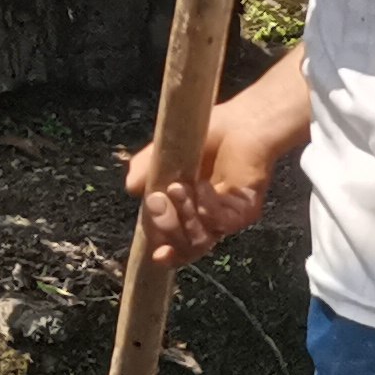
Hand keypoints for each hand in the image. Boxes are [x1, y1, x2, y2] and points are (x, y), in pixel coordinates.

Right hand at [124, 94, 280, 266]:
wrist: (241, 122)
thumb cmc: (206, 135)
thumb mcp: (165, 152)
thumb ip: (145, 169)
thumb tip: (131, 187)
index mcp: (183, 211)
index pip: (170, 242)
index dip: (161, 249)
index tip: (155, 252)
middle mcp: (205, 221)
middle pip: (182, 248)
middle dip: (166, 228)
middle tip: (159, 201)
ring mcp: (224, 220)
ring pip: (199, 241)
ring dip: (184, 217)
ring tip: (179, 186)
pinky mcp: (243, 213)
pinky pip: (218, 223)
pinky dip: (206, 206)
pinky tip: (203, 185)